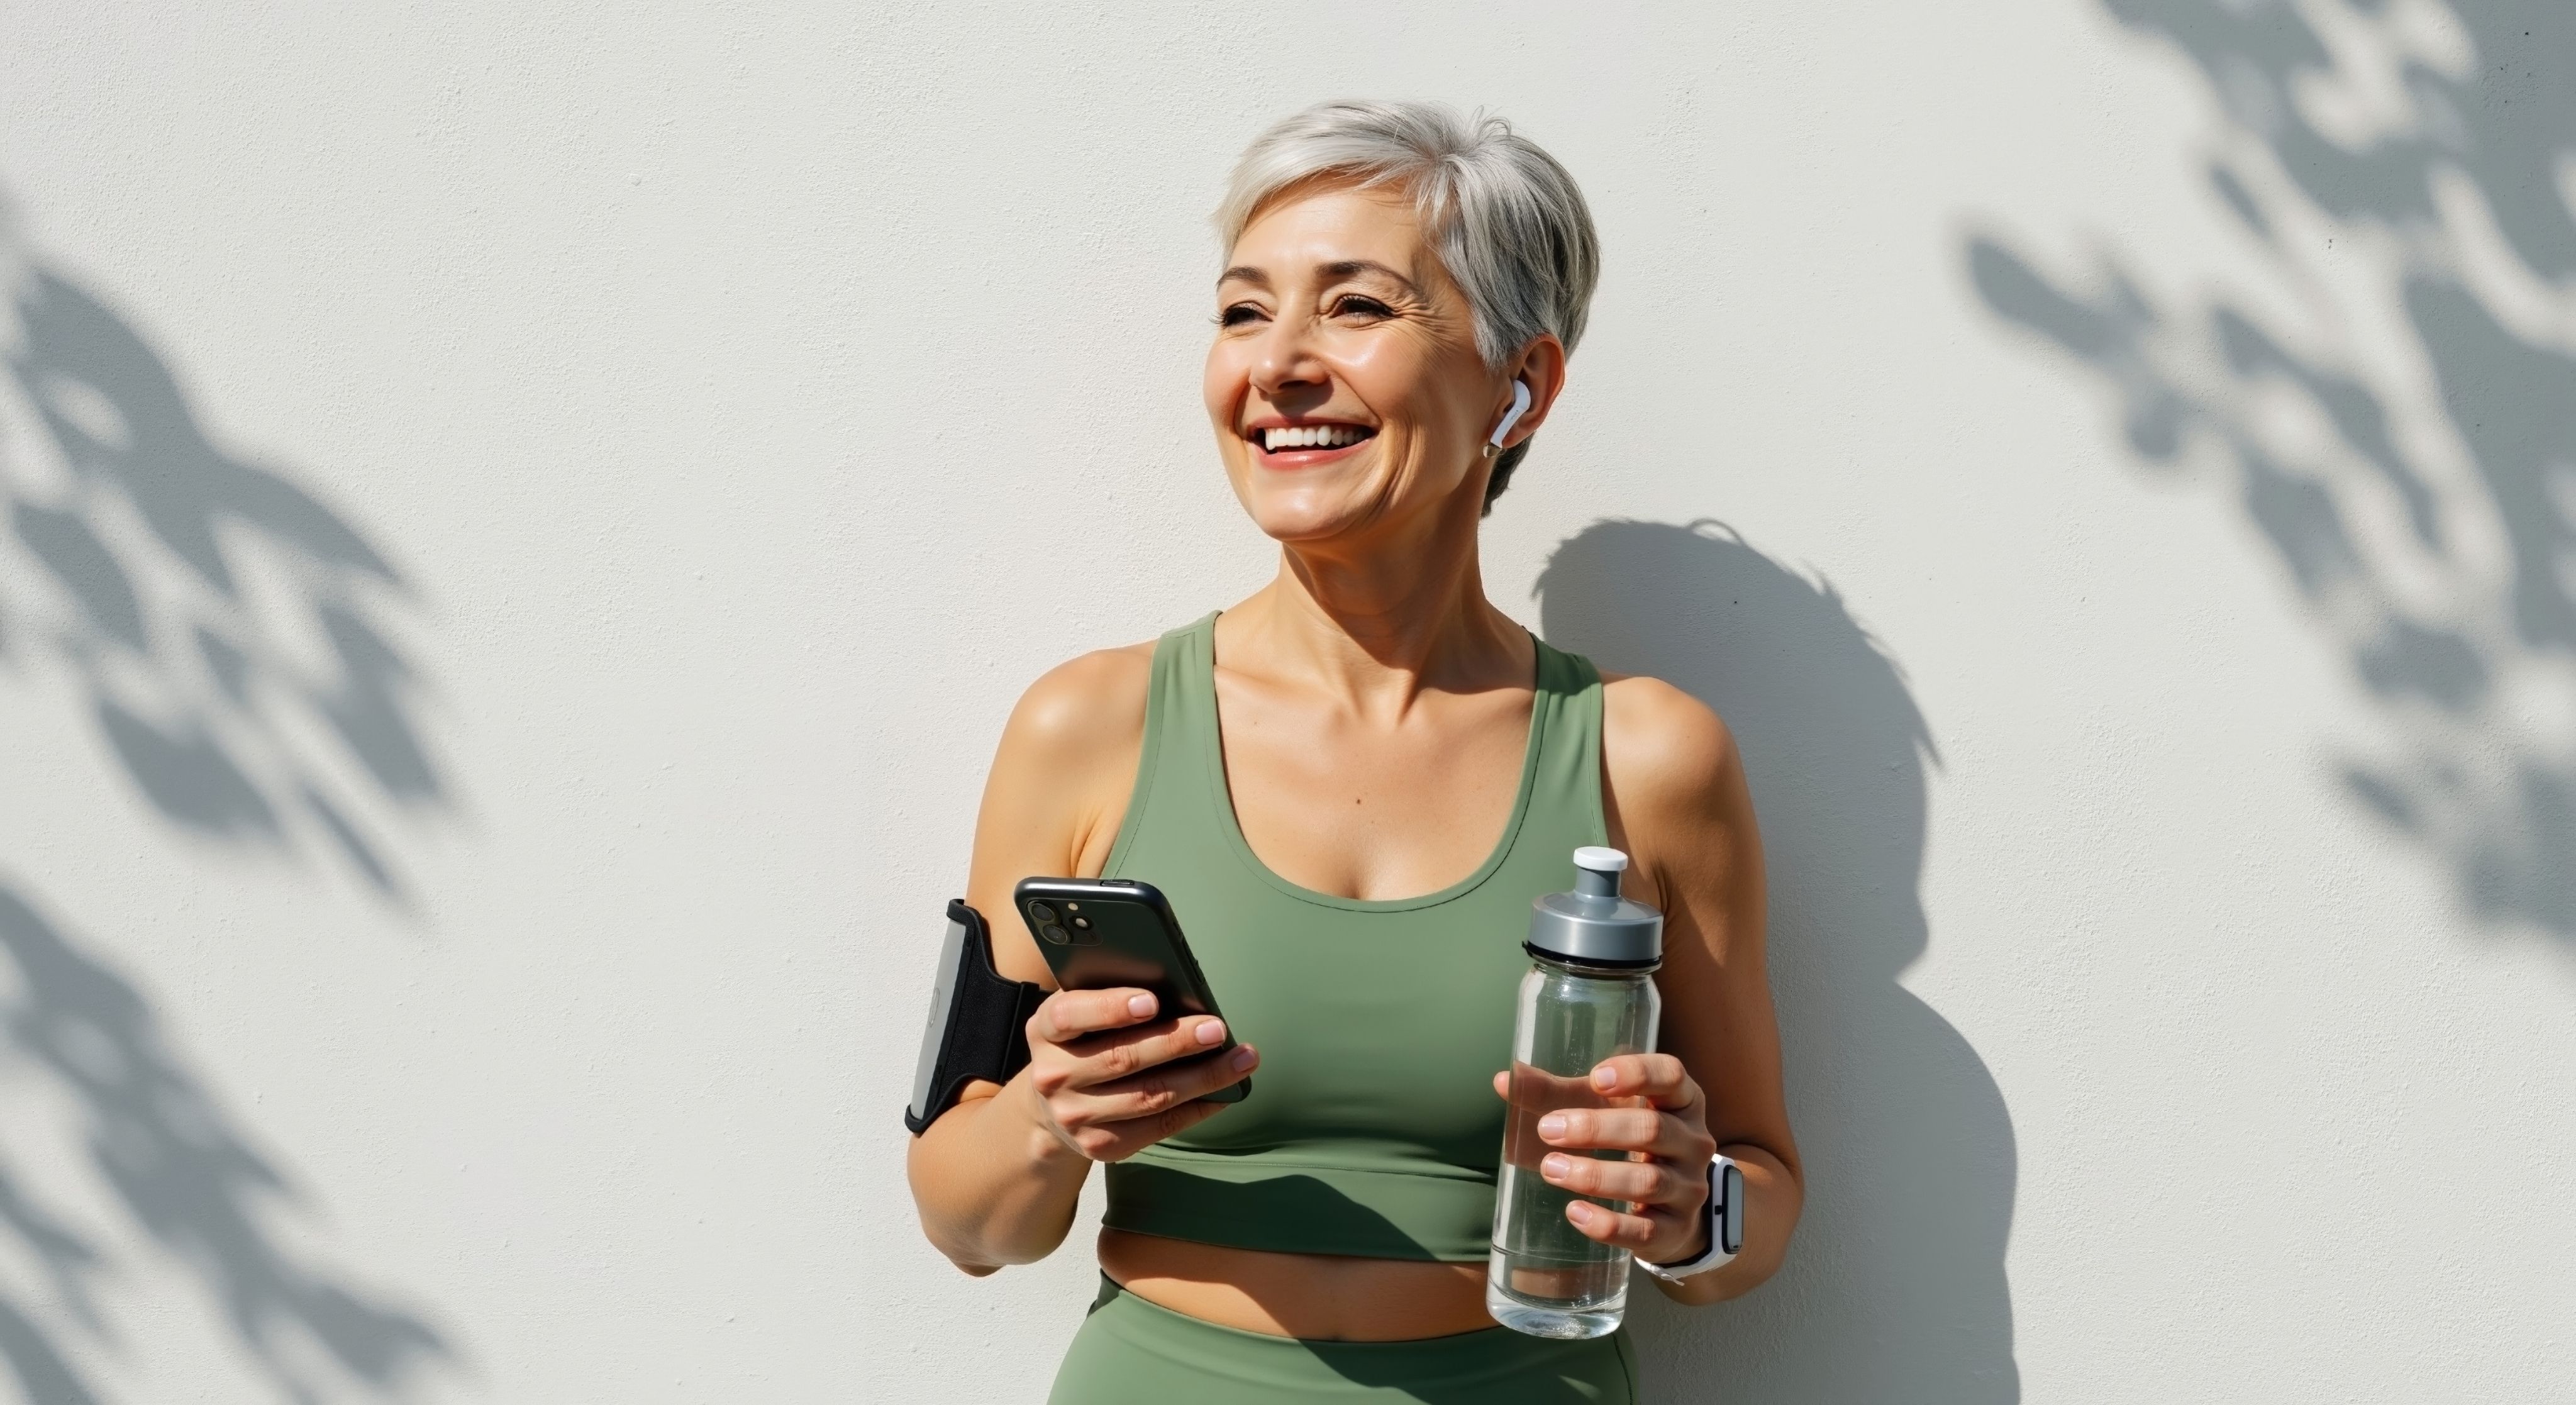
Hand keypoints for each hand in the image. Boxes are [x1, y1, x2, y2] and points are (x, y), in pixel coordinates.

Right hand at [1022, 988, 1257, 1162]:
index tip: (1152, 1001)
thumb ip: (1111, 999)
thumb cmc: (1081, 1042)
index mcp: (1045, 1029)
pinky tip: (1225, 1092)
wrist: (1050, 1106)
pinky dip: (1197, 1108)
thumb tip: (1181, 993)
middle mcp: (1053, 1076)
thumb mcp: (1079, 1013)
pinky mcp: (1099, 1146)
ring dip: (1202, 1077)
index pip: (1070, 1015)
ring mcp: (1075, 1116)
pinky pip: (1158, 1127)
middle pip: (1122, 1059)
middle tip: (1217, 1029)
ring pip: (1149, 1096)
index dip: (1111, 1008)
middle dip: (1176, 1043)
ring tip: (1241, 1059)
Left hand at [1491, 1053, 1718, 1263]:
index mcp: (1679, 1100)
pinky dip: (1608, 1224)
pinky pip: (1644, 1230)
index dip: (1637, 1073)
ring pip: (1647, 1181)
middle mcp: (1692, 1141)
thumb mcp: (1600, 1109)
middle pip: (1652, 1129)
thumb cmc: (1628, 1140)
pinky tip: (1575, 1213)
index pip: (1671, 1076)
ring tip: (1551, 1169)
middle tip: (1548, 1129)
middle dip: (1597, 1129)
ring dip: (1595, 1175)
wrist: (1669, 1206)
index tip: (1596, 1078)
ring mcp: (1688, 1188)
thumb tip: (1504, 1081)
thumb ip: (1555, 1093)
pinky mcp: (1674, 1229)